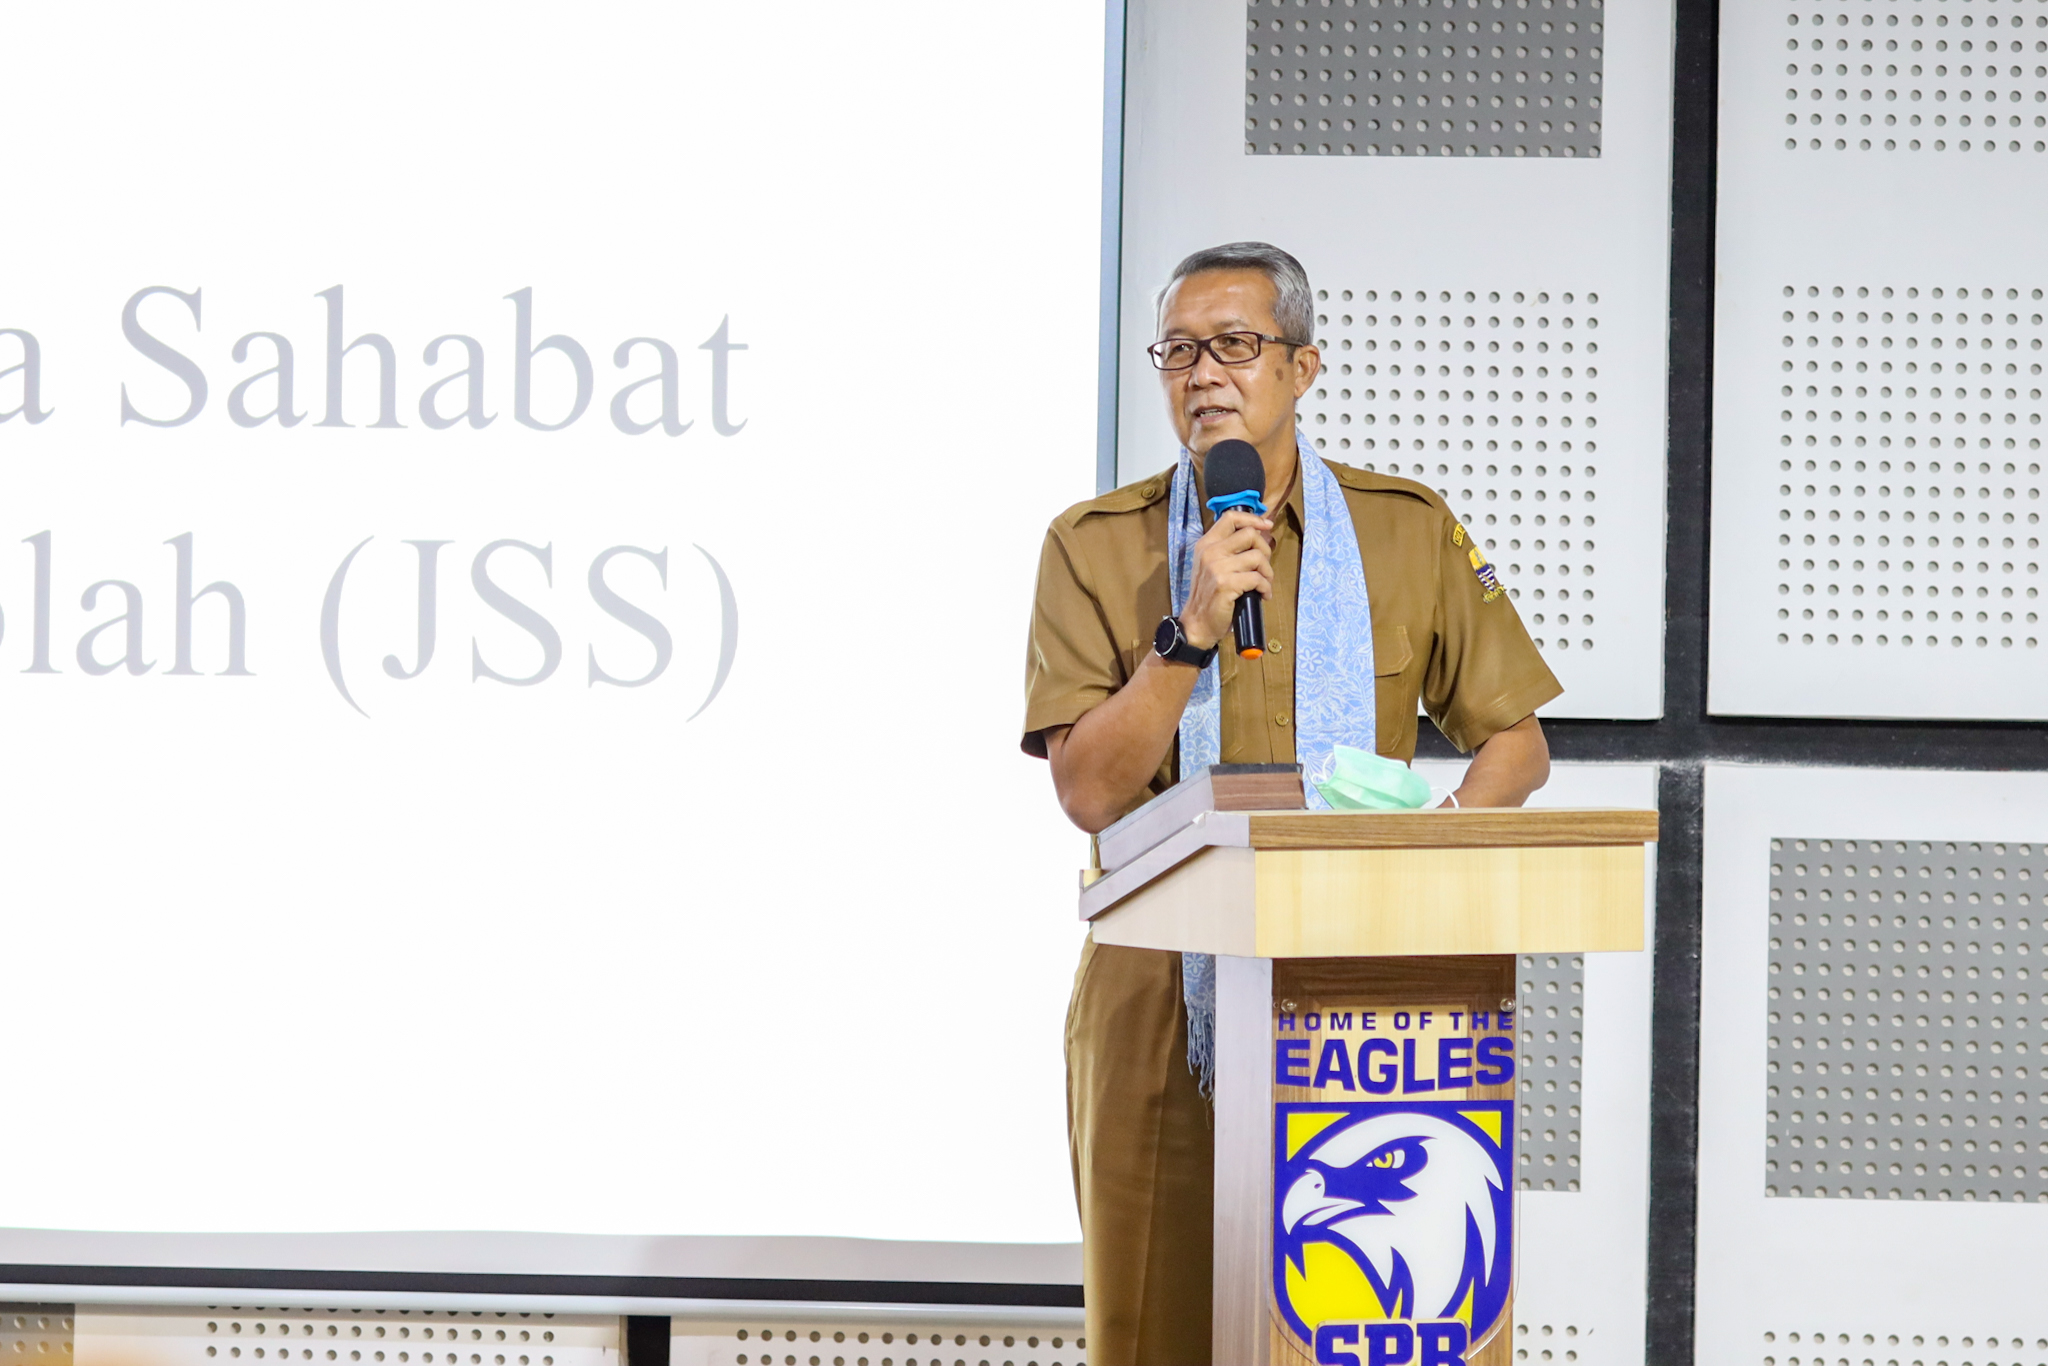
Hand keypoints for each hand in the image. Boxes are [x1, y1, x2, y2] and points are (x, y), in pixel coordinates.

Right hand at [1180, 508, 1273, 650]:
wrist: (1197, 623)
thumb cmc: (1209, 596)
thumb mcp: (1212, 566)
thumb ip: (1228, 550)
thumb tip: (1258, 535)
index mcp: (1206, 544)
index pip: (1230, 518)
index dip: (1252, 518)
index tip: (1266, 525)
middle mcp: (1210, 552)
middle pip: (1249, 534)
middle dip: (1265, 550)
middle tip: (1263, 566)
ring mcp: (1217, 568)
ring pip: (1257, 557)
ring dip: (1268, 573)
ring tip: (1264, 584)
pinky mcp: (1225, 584)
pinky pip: (1257, 578)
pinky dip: (1266, 587)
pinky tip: (1263, 595)